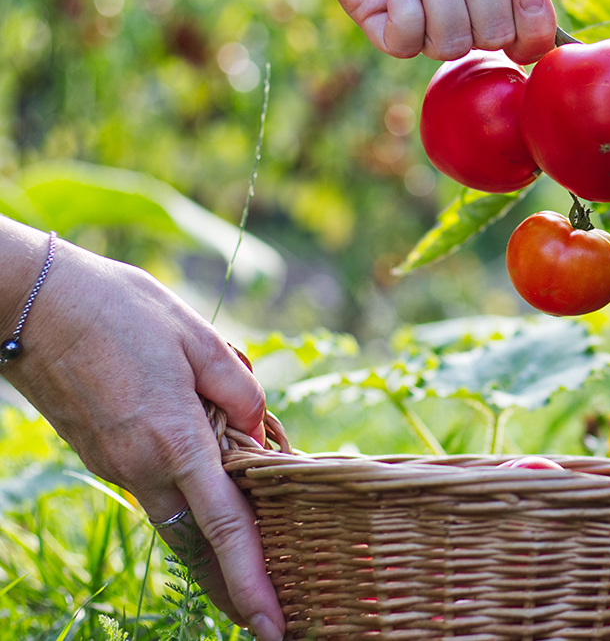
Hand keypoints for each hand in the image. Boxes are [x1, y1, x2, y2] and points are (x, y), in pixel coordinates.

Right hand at [1, 228, 283, 640]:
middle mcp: (143, 466)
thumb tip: (263, 431)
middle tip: (269, 623)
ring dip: (212, 554)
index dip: (252, 579)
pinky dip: (188, 512)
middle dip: (232, 588)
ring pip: (176, 522)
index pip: (225, 526)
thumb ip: (238, 389)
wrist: (35, 303)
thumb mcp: (198, 337)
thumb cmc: (121, 309)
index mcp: (175, 439)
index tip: (272, 625)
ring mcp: (117, 465)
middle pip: (198, 544)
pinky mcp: (103, 455)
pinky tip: (215, 507)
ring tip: (249, 580)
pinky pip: (157, 493)